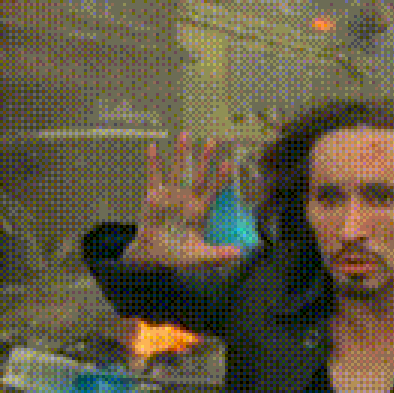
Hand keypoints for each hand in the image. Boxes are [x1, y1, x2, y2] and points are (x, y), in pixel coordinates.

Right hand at [123, 133, 241, 267]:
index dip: (220, 178)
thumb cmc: (178, 255)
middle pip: (198, 176)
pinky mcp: (153, 196)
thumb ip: (218, 255)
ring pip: (178, 171)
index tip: (228, 163)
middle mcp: (187, 198)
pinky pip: (154, 177)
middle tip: (212, 141)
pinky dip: (153, 163)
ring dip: (181, 154)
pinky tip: (153, 147)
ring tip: (185, 134)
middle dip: (204, 159)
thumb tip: (240, 253)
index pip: (213, 191)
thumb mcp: (200, 258)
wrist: (153, 255)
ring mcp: (171, 195)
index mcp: (200, 211)